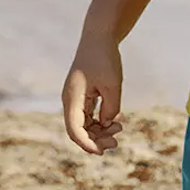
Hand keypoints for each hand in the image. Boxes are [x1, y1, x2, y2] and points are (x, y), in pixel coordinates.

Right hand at [62, 30, 123, 154]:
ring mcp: (75, 99)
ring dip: (99, 131)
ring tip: (119, 128)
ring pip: (84, 125)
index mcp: (72, 98)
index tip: (101, 152)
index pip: (75, 130)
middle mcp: (70, 101)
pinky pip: (88, 116)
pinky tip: (115, 122)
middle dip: (96, 140)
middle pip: (78, 130)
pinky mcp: (82, 96)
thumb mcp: (112, 85)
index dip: (87, 144)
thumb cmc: (105, 58)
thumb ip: (111, 107)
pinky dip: (100, 122)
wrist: (99, 37)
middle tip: (116, 141)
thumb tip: (107, 124)